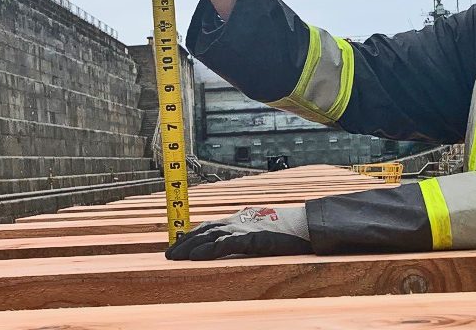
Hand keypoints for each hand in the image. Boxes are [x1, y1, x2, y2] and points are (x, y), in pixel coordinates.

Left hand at [165, 206, 311, 260]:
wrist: (307, 225)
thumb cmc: (289, 229)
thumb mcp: (265, 229)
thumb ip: (249, 233)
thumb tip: (238, 242)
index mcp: (240, 218)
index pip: (210, 225)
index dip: (193, 234)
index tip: (179, 243)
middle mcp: (238, 221)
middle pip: (205, 229)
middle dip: (185, 241)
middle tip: (169, 253)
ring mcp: (244, 228)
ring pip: (210, 236)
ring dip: (189, 246)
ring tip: (174, 257)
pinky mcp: (251, 239)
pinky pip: (225, 244)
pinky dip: (208, 249)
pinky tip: (196, 256)